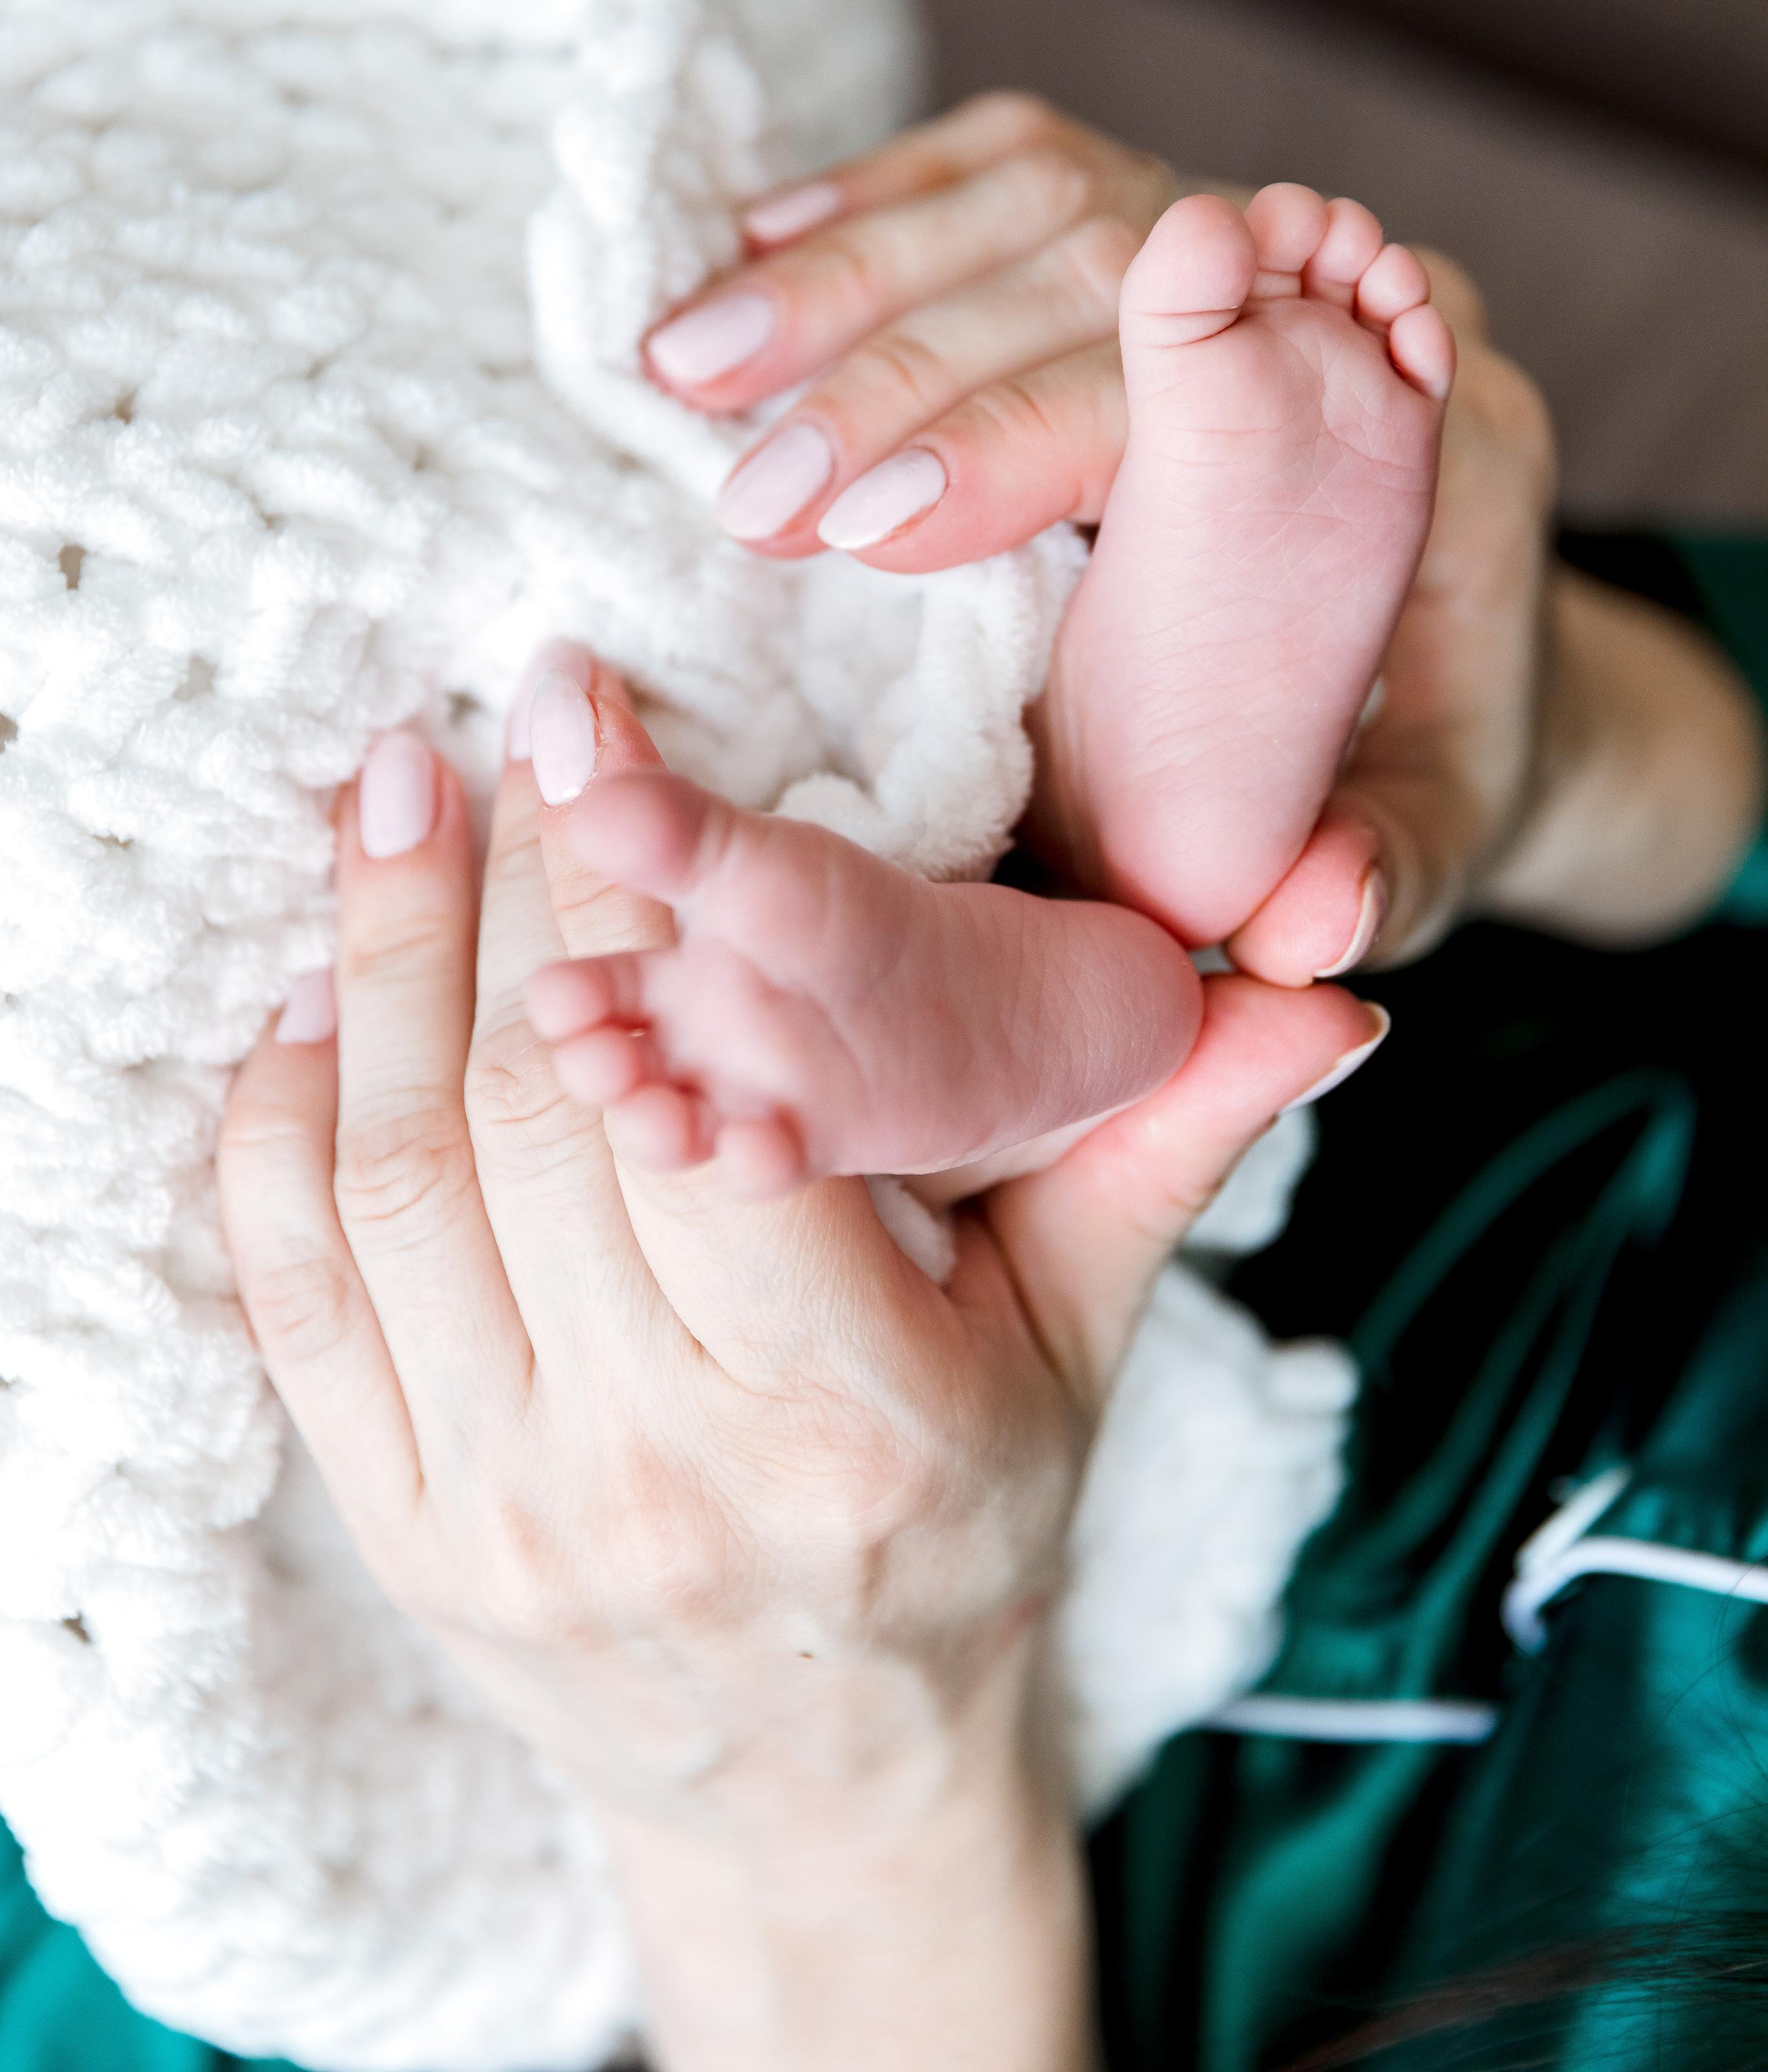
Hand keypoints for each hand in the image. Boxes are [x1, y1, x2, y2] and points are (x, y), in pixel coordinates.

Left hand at [217, 661, 1379, 2071]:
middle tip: (517, 711)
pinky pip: (293, 1289)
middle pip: (549, 1115)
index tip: (625, 735)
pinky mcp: (395, 1523)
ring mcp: (503, 1509)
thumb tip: (1331, 1005)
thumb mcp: (1082, 1347)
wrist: (813, 1788)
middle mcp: (661, 1472)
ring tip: (395, 786)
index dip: (663, 907)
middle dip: (525, 880)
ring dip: (382, 954)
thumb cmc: (965, 1531)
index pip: (733, 1115)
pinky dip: (282, 1112)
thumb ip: (1168, 1151)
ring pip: (403, 1175)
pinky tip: (318, 980)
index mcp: (854, 1415)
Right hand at [655, 102, 1763, 970]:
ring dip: (846, 272)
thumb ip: (1388, 868)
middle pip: (1094, 266)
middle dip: (894, 371)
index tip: (873, 528)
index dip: (1023, 450)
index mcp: (1426, 435)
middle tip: (745, 488)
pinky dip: (871, 200)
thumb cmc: (1441, 744)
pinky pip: (1005, 164)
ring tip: (683, 360)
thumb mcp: (1443, 825)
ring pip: (1036, 191)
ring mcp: (1242, 241)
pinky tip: (746, 251)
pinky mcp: (1156, 218)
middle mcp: (1334, 302)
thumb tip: (1315, 925)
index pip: (1199, 404)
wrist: (1468, 633)